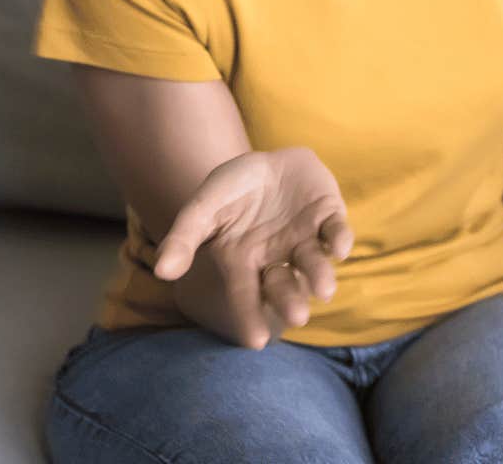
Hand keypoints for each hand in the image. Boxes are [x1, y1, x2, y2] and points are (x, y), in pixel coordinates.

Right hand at [150, 147, 354, 348]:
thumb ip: (184, 238)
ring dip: (320, 275)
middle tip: (298, 317)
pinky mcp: (328, 216)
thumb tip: (162, 272)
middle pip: (284, 284)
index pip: (246, 295)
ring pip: (314, 262)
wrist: (265, 160)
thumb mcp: (202, 208)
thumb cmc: (230, 190)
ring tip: (324, 291)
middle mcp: (277, 257)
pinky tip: (340, 248)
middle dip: (291, 300)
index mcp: (244, 261)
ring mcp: (305, 238)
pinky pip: (336, 230)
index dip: (250, 317)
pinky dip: (339, 238)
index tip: (257, 342)